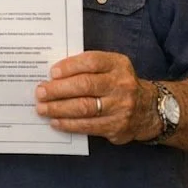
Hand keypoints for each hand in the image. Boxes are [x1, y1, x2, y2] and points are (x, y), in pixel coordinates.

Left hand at [35, 51, 155, 144]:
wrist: (148, 108)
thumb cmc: (118, 83)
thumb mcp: (111, 68)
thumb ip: (88, 67)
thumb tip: (54, 74)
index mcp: (118, 64)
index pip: (91, 61)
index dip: (69, 66)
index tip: (52, 72)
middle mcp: (122, 84)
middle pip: (85, 85)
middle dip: (58, 89)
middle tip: (40, 92)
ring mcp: (121, 107)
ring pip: (84, 108)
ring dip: (59, 109)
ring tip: (42, 108)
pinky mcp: (117, 126)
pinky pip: (88, 126)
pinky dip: (69, 124)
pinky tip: (56, 121)